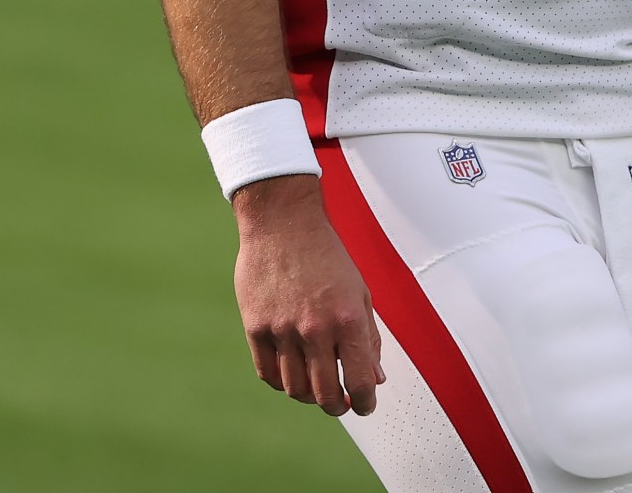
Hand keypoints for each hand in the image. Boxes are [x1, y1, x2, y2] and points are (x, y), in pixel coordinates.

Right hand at [231, 175, 383, 415]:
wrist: (283, 223)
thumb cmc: (326, 255)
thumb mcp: (359, 291)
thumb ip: (369, 338)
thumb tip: (375, 378)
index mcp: (348, 319)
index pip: (360, 380)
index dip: (365, 403)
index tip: (365, 406)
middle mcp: (315, 329)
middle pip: (325, 394)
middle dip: (337, 406)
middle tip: (341, 403)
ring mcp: (283, 330)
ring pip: (295, 389)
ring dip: (309, 396)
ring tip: (316, 387)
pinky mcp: (256, 327)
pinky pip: (268, 373)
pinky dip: (281, 382)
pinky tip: (292, 374)